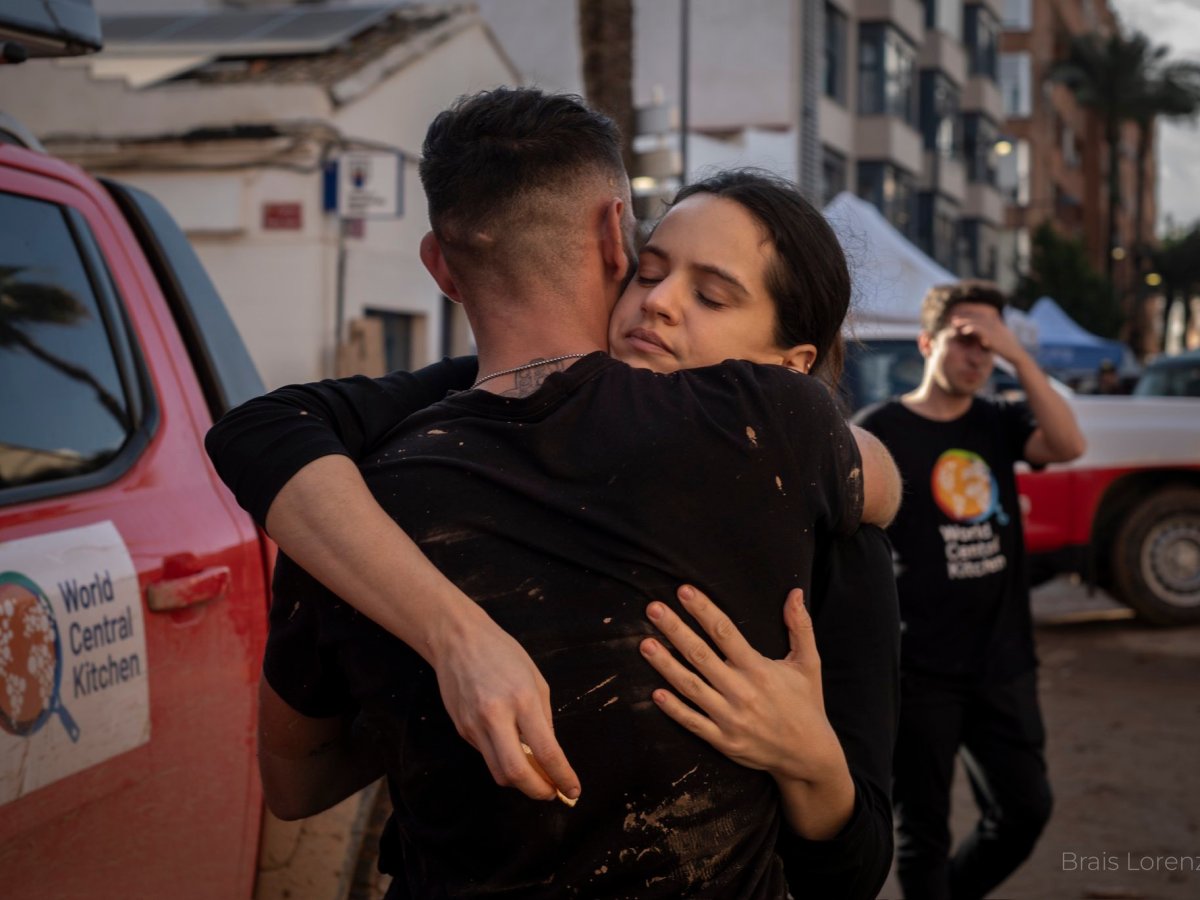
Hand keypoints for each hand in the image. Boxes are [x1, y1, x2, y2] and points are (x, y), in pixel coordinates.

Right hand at [432, 615, 579, 802]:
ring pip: (498, 772)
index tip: (573, 790)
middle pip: (516, 773)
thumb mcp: (536, 680)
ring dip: (520, 781)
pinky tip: (511, 749)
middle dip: (538, 791)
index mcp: (522, 700)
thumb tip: (550, 754)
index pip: (546, 751)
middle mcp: (496, 716)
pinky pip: (486, 756)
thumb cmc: (502, 653)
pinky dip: (503, 760)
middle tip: (552, 792)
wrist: (458, 640)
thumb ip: (544, 719)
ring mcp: (474, 725)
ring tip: (535, 775)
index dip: (562, 777)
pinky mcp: (461, 730)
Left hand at [639, 585, 843, 785]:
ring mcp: (730, 718)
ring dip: (665, 664)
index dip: (703, 610)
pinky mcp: (723, 740)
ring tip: (644, 643)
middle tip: (653, 609)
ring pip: (691, 687)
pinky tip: (655, 693)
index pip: (725, 633)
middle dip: (675, 630)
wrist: (809, 756)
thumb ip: (800, 626)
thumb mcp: (808, 663)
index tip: (684, 591)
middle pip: (701, 655)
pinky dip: (674, 708)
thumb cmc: (806, 703)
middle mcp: (742, 692)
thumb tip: (795, 592)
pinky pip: (693, 722)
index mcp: (760, 670)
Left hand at [949, 306, 1023, 363]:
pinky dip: (972, 329)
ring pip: (977, 323)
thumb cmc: (1009, 350)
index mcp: (997, 324)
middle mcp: (995, 325)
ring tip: (954, 323)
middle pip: (977, 318)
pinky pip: (980, 330)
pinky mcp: (993, 337)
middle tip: (953, 319)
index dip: (970, 316)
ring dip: (965, 322)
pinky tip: (964, 330)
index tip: (961, 317)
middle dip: (965, 318)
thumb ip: (994, 334)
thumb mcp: (1002, 339)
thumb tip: (986, 336)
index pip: (982, 316)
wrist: (1016, 355)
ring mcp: (994, 330)